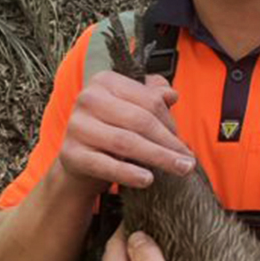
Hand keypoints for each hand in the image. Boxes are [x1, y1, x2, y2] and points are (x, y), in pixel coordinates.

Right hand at [59, 71, 194, 194]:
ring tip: (179, 169)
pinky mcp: (71, 154)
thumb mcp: (133, 109)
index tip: (184, 144)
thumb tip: (171, 94)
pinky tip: (148, 179)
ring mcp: (77, 126)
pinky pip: (106, 165)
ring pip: (126, 142)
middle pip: (139, 121)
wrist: (80, 160)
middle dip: (168, 142)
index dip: (170, 122)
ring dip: (158, 157)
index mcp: (105, 80)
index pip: (148, 100)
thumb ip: (152, 97)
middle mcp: (88, 98)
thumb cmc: (112, 129)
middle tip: (189, 161)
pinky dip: (129, 173)